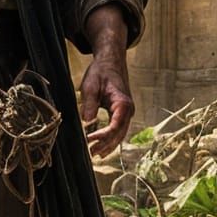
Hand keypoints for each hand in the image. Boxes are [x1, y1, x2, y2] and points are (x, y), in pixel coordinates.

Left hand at [80, 5, 134, 158]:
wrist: (111, 62)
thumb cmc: (101, 72)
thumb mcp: (91, 85)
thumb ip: (89, 103)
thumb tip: (87, 121)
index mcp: (123, 104)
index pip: (115, 126)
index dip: (102, 136)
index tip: (88, 139)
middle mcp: (128, 111)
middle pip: (119, 134)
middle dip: (105, 145)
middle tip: (90, 154)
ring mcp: (127, 113)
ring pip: (120, 135)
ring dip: (108, 145)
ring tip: (94, 154)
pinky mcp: (122, 114)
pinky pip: (118, 130)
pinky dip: (110, 140)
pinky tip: (100, 147)